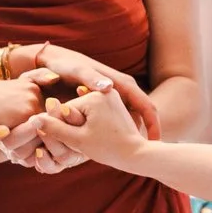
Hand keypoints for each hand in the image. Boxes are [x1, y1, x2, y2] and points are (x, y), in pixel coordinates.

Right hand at [0, 84, 147, 172]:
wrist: (137, 154)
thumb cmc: (108, 149)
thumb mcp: (78, 140)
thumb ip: (55, 128)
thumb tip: (34, 119)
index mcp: (94, 96)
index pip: (65, 111)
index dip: (66, 129)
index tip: (79, 141)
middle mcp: (104, 90)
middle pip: (76, 110)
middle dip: (76, 128)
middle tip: (90, 141)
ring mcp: (111, 95)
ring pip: (85, 113)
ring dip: (83, 127)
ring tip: (96, 139)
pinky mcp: (115, 103)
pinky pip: (95, 113)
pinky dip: (93, 125)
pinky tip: (99, 135)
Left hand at [28, 43, 161, 139]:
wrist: (55, 59)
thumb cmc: (66, 65)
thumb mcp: (79, 72)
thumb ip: (92, 79)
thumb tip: (109, 86)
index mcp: (123, 84)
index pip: (148, 107)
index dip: (154, 125)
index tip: (155, 143)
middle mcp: (123, 90)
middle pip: (142, 115)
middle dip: (146, 134)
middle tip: (146, 152)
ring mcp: (115, 97)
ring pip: (131, 119)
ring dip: (133, 134)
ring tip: (132, 153)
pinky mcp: (106, 102)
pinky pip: (119, 119)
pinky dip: (119, 131)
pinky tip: (112, 146)